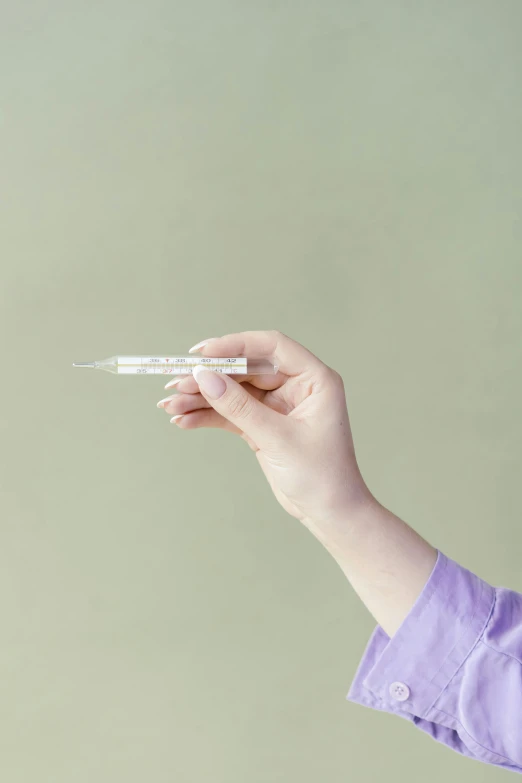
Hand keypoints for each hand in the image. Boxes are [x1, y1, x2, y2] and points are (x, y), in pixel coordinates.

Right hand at [157, 330, 373, 543]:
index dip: (235, 345)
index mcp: (314, 379)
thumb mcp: (278, 438)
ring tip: (169, 406)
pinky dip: (207, 416)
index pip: (271, 347)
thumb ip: (239, 406)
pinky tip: (182, 420)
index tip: (202, 353)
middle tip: (174, 383)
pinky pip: (230, 412)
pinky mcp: (262, 424)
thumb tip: (204, 377)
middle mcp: (295, 386)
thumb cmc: (320, 475)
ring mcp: (277, 405)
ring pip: (233, 391)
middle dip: (209, 376)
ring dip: (201, 398)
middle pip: (245, 369)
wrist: (328, 513)